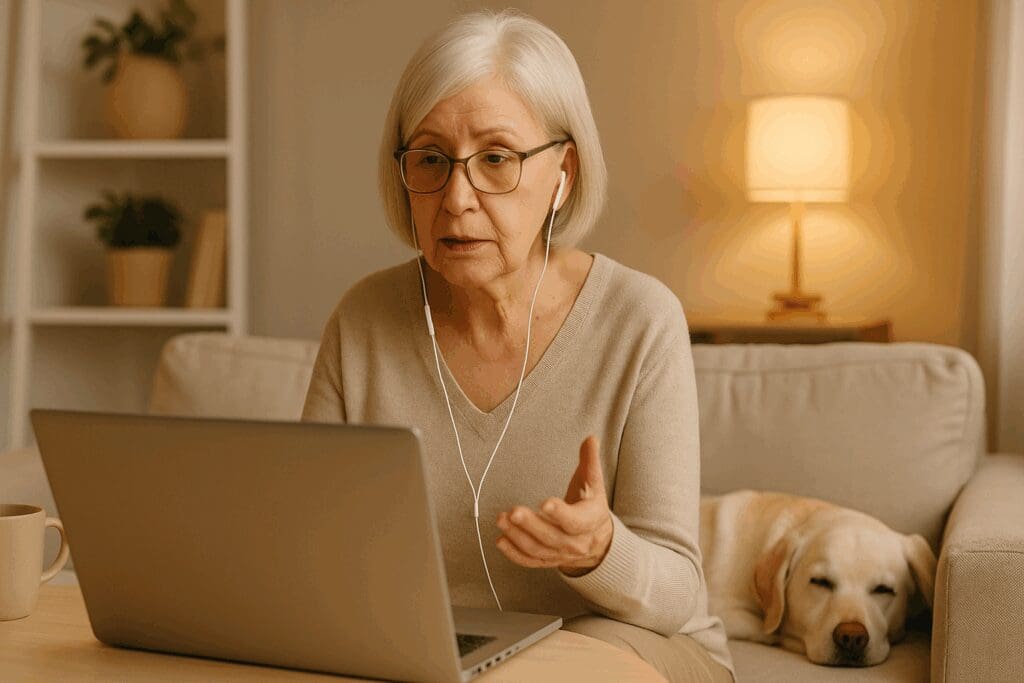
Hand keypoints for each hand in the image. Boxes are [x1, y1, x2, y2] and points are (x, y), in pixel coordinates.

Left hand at [495, 435, 612, 575]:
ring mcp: (560, 553)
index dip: (560, 513)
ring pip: (537, 549)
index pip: (575, 520)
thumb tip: (590, 439)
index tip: (545, 503)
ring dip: (517, 535)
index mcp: (589, 521)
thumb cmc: (591, 507)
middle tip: (513, 511)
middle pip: (551, 536)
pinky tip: (501, 539)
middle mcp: (575, 542)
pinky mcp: (547, 560)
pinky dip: (514, 553)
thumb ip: (590, 461)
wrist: (597, 540)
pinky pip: (529, 560)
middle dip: (530, 525)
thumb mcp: (594, 484)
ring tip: (502, 519)